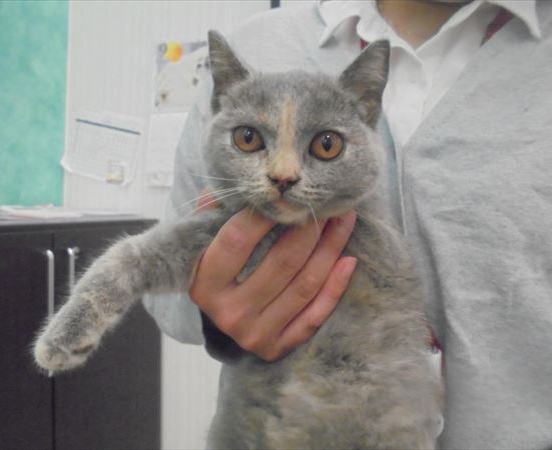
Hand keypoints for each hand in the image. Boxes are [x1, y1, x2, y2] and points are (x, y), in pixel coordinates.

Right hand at [190, 207, 356, 361]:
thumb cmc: (215, 270)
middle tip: (328, 203)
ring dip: (330, 248)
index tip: (289, 193)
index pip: (238, 240)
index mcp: (204, 284)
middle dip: (310, 227)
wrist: (219, 319)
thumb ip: (214, 212)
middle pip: (281, 262)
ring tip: (344, 220)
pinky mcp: (277, 347)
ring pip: (304, 286)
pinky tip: (348, 260)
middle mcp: (229, 313)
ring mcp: (255, 334)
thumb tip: (241, 184)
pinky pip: (315, 315)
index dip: (266, 214)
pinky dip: (335, 286)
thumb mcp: (202, 242)